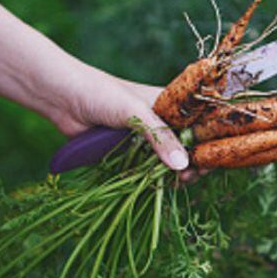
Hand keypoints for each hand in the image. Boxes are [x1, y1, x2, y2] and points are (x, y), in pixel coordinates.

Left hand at [31, 61, 192, 177]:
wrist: (63, 98)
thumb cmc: (102, 93)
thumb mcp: (137, 113)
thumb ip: (160, 138)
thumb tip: (183, 165)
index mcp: (169, 104)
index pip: (199, 124)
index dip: (208, 140)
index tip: (213, 157)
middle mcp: (160, 122)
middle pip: (187, 147)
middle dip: (194, 162)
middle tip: (192, 174)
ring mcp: (145, 139)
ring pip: (169, 162)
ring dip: (177, 174)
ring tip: (178, 181)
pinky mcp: (129, 154)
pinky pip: (149, 170)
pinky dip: (157, 178)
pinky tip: (162, 184)